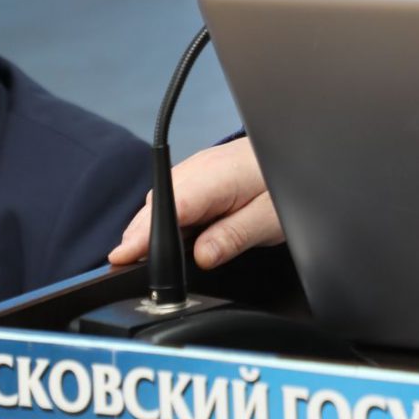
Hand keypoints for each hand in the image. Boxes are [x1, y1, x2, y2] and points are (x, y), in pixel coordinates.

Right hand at [108, 138, 283, 271]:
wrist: (294, 149)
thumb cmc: (283, 182)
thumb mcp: (269, 218)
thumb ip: (233, 236)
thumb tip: (201, 258)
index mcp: (216, 177)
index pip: (169, 208)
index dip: (143, 236)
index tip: (123, 256)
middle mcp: (199, 169)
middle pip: (156, 205)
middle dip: (139, 237)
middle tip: (129, 269)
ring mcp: (197, 168)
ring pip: (161, 201)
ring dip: (151, 227)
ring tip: (147, 259)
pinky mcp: (199, 174)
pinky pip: (173, 196)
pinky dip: (166, 217)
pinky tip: (171, 238)